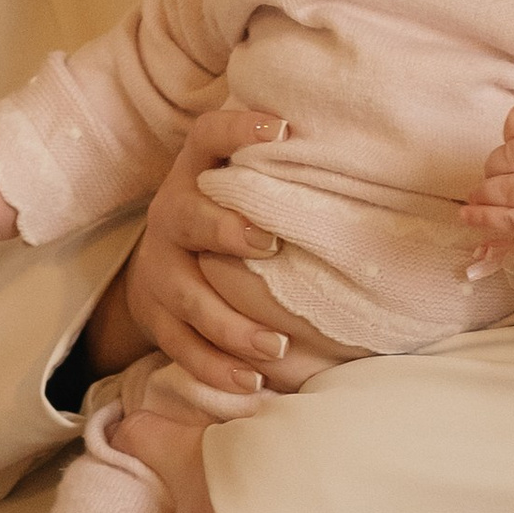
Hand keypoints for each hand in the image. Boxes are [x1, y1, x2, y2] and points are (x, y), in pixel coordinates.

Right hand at [98, 105, 297, 398]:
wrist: (157, 269)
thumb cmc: (223, 218)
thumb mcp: (236, 184)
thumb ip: (278, 169)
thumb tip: (357, 148)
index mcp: (194, 174)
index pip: (208, 136)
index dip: (238, 129)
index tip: (282, 128)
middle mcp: (171, 216)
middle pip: (187, 217)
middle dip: (225, 230)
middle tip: (269, 245)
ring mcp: (158, 269)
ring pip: (188, 295)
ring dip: (230, 323)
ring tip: (276, 346)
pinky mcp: (155, 316)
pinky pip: (182, 346)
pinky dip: (216, 368)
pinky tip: (252, 384)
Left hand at [462, 97, 513, 288]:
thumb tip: (505, 136)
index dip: (510, 130)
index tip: (513, 140)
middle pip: (512, 155)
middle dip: (493, 163)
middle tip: (495, 171)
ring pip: (509, 189)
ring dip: (485, 191)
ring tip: (481, 193)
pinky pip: (511, 220)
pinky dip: (483, 217)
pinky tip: (469, 214)